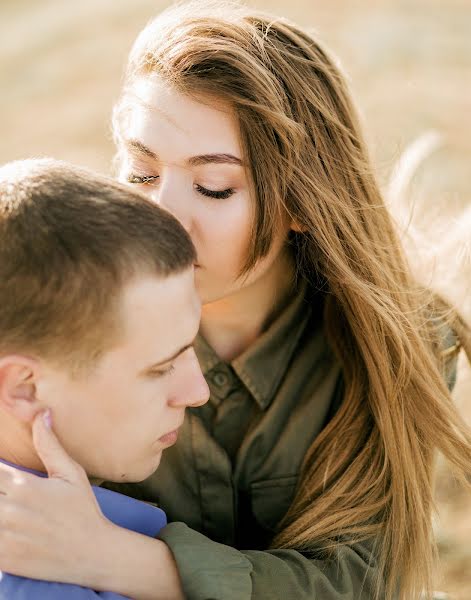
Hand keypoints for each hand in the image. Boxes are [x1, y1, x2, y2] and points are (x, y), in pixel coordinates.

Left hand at [0, 410, 115, 586]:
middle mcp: (10, 510)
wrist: (93, 554)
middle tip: (5, 492)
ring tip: (7, 506)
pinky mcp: (4, 559)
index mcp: (23, 486)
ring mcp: (5, 537)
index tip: (2, 473)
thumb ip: (49, 445)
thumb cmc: (83, 509)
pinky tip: (7, 526)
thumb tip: (42, 413)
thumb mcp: (70, 473)